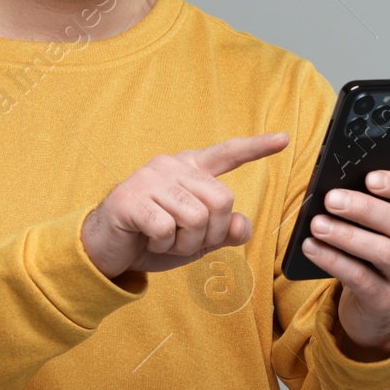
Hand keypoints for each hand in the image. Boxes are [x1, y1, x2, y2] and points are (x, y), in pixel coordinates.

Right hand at [80, 132, 290, 278]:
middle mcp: (172, 166)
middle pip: (222, 200)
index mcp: (190, 169)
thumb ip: (222, 232)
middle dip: (211, 234)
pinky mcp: (130, 200)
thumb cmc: (153, 239)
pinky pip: (168, 229)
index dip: (257, 147)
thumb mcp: (196, 240)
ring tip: (165, 241)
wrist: (105, 251)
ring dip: (185, 243)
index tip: (284, 138)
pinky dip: (164, 246)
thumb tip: (241, 226)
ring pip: (197, 217)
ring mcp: (149, 180)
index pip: (228, 153)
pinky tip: (149, 240)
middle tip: (186, 242)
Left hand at [302, 170, 389, 358]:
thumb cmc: (371, 257)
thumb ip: (365, 208)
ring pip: (383, 252)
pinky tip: (312, 247)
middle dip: (364, 208)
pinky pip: (359, 278)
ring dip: (346, 235)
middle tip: (331, 198)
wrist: (374, 308)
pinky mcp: (386, 300)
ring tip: (317, 224)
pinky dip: (333, 260)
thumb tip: (335, 189)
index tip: (370, 177)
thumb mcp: (375, 230)